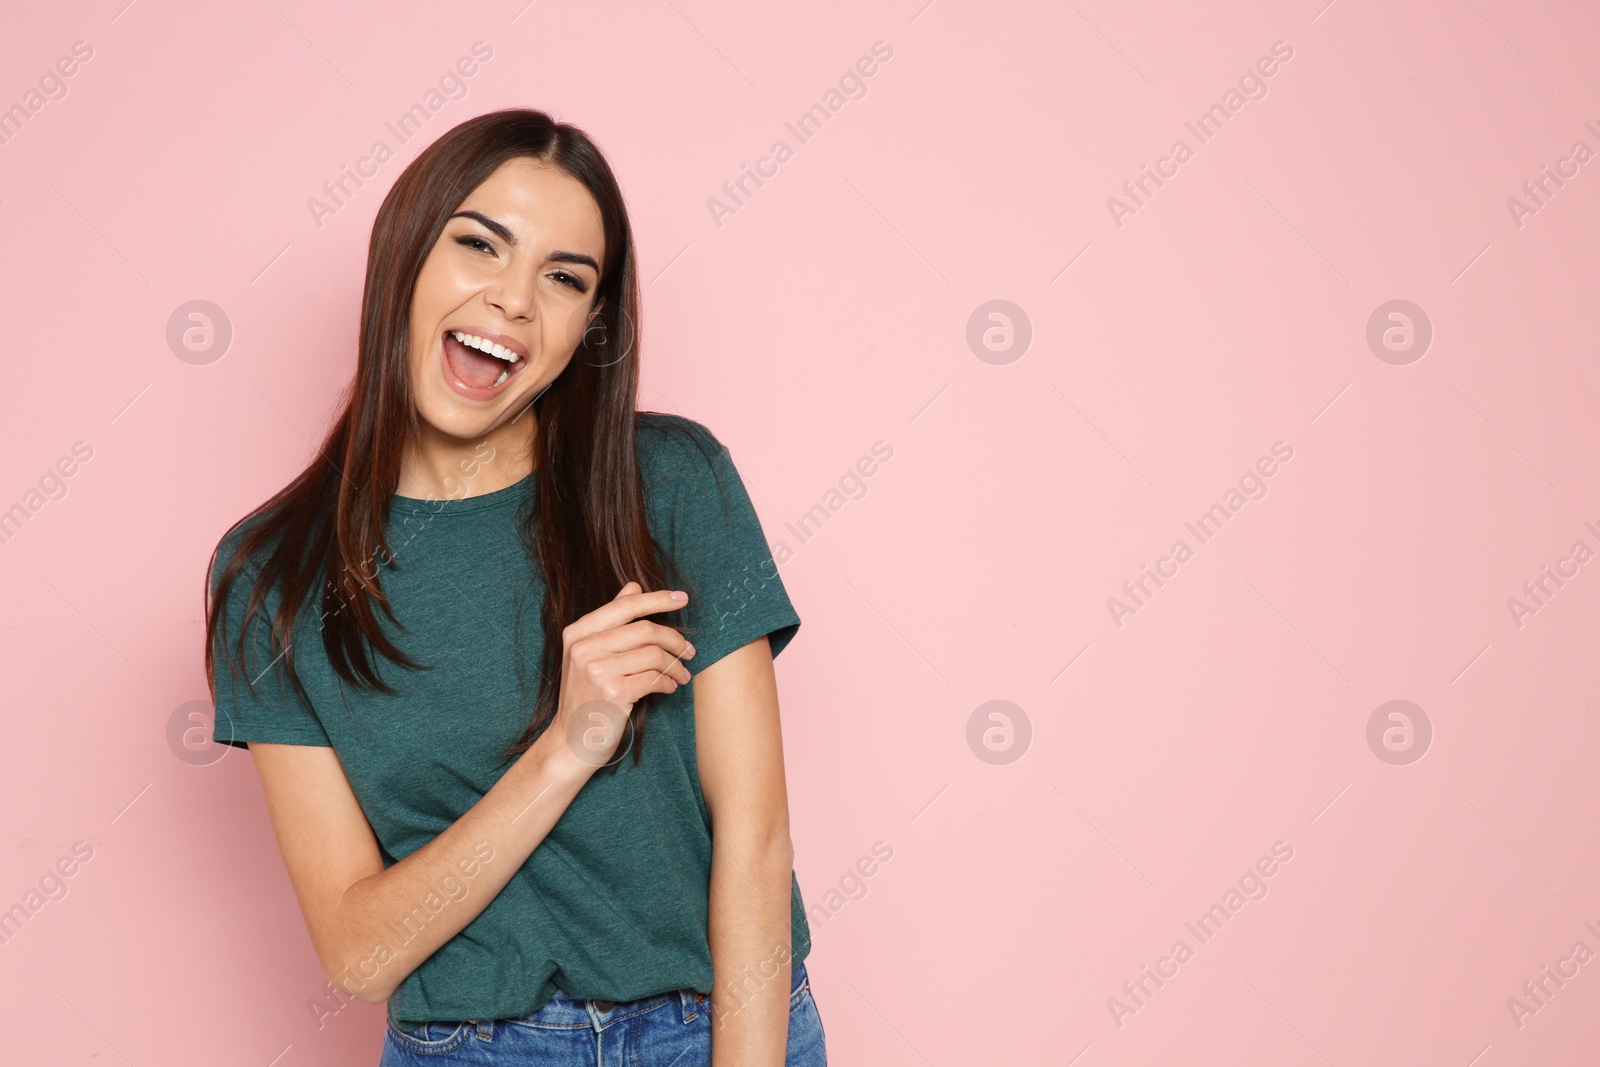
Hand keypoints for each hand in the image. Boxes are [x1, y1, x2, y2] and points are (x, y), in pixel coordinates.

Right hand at [545, 581, 694, 773]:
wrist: (571, 742)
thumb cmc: (585, 696)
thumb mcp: (589, 654)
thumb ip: (611, 620)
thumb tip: (634, 586)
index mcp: (577, 633)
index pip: (625, 606)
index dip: (657, 599)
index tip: (683, 599)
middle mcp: (584, 648)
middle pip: (644, 629)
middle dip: (674, 638)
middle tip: (689, 650)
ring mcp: (596, 671)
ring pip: (653, 654)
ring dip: (675, 664)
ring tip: (682, 674)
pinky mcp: (612, 693)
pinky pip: (654, 678)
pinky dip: (668, 682)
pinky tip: (670, 687)